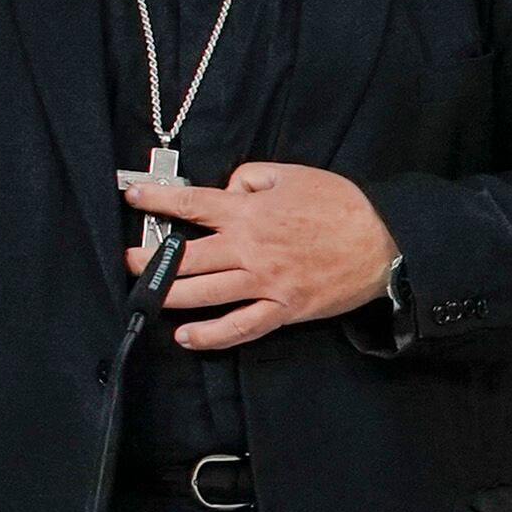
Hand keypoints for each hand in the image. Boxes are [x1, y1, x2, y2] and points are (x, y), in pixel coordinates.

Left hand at [124, 163, 397, 349]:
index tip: (133, 199)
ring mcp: (264, 282)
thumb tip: (227, 188)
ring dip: (168, 296)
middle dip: (148, 260)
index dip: (157, 200)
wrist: (383, 241)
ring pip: (203, 293)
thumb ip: (251, 176)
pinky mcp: (283, 308)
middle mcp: (248, 248)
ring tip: (145, 296)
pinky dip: (211, 335)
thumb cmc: (341, 204)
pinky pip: (240, 326)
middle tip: (128, 262)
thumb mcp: (292, 174)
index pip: (191, 204)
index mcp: (248, 211)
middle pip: (185, 257)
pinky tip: (186, 337)